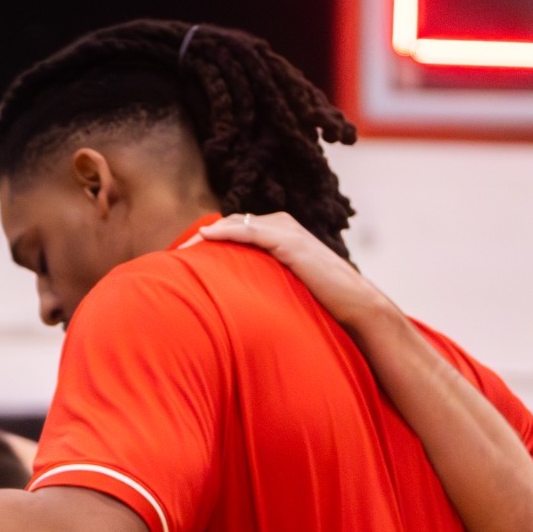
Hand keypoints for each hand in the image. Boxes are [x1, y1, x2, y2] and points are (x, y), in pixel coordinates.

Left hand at [199, 211, 388, 328]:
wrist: (358, 307)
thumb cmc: (322, 304)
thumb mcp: (286, 288)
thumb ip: (264, 282)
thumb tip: (235, 300)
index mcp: (282, 234)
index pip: (238, 230)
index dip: (210, 241)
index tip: (183, 258)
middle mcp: (285, 227)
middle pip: (234, 224)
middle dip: (204, 237)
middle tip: (174, 256)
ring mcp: (290, 233)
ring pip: (240, 224)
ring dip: (209, 234)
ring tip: (183, 249)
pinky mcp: (293, 244)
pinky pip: (253, 232)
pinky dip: (229, 232)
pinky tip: (207, 236)